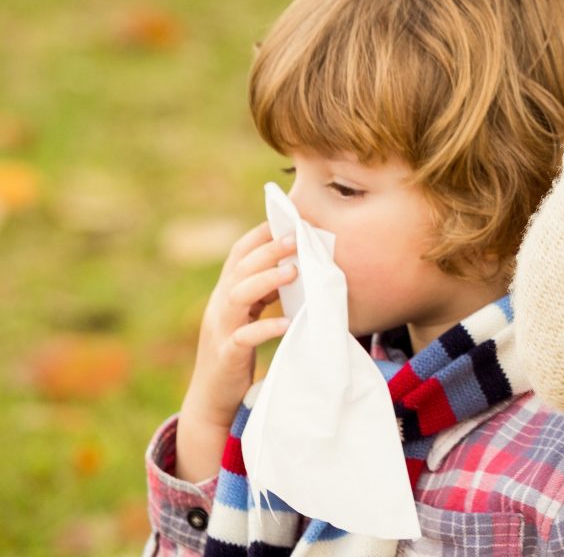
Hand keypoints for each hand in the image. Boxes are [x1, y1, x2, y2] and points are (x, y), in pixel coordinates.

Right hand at [174, 222, 296, 481]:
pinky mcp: (226, 356)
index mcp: (225, 294)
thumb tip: (295, 266)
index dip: (259, 235)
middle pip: (239, 269)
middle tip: (296, 238)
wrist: (211, 400)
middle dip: (267, 250)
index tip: (287, 218)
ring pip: (237, 297)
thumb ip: (262, 293)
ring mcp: (220, 331)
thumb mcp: (247, 317)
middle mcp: (219, 307)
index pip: (238, 255)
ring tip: (294, 271)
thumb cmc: (236, 353)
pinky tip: (287, 324)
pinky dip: (265, 329)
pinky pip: (243, 338)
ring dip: (266, 281)